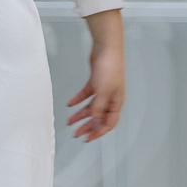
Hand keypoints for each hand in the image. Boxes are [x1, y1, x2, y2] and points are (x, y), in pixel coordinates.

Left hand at [67, 9, 125, 141]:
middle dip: (88, 126)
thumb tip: (96, 125)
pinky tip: (70, 104)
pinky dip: (78, 99)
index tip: (87, 139)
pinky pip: (86, 95)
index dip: (98, 132)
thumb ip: (99, 109)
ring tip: (70, 120)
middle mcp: (111, 98)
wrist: (106, 47)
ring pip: (92, 107)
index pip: (109, 123)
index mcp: (117, 102)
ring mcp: (103, 90)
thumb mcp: (103, 92)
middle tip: (76, 134)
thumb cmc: (110, 68)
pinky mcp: (96, 81)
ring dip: (81, 114)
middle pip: (99, 117)